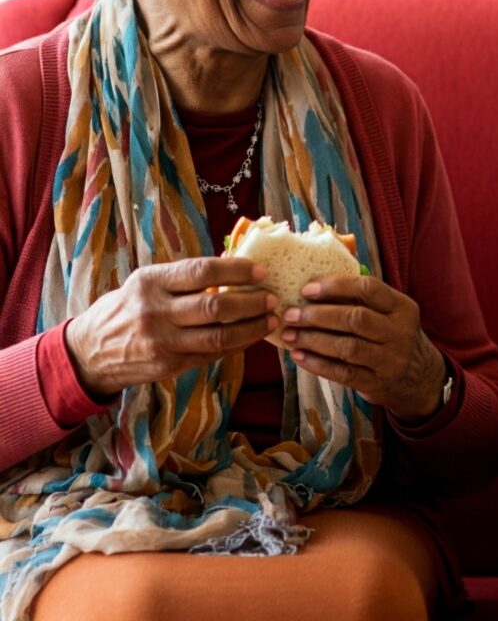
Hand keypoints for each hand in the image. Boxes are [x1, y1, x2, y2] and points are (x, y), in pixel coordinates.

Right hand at [65, 258, 277, 397]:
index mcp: (151, 282)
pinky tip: (251, 336)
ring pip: (218, 335)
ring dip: (251, 328)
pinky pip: (210, 354)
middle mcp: (155, 311)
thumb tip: (234, 265)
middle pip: (215, 306)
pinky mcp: (167, 366)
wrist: (90, 351)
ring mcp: (162, 342)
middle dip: (251, 302)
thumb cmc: (127, 308)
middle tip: (272, 298)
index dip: (236, 270)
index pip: (202, 271)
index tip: (261, 270)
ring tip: (271, 320)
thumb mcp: (147, 282)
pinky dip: (236, 345)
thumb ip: (184, 278)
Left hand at [280, 272, 445, 422]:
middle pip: (355, 319)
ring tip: (289, 335)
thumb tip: (317, 283)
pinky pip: (343, 373)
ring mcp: (389, 360)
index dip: (336, 287)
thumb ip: (365, 298)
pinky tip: (299, 356)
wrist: (420, 379)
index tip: (307, 289)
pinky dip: (318, 364)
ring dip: (313, 340)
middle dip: (318, 315)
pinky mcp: (376, 383)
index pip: (369, 289)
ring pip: (347, 347)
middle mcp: (399, 332)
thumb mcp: (392, 313)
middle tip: (290, 314)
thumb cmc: (394, 336)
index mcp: (402, 307)